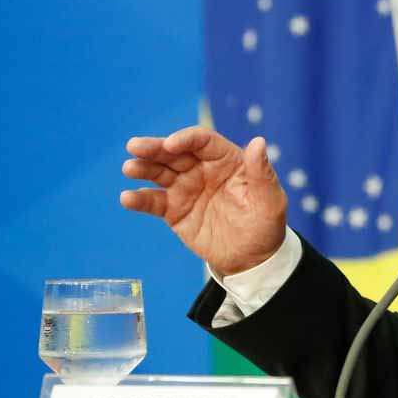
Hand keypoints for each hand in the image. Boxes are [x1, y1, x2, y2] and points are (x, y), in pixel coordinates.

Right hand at [120, 126, 287, 276]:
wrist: (251, 259)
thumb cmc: (265, 225)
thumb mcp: (270, 200)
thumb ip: (261, 172)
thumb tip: (258, 141)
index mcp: (227, 160)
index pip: (203, 141)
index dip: (185, 139)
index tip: (170, 145)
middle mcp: (202, 169)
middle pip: (174, 152)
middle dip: (154, 148)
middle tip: (134, 146)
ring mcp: (185, 188)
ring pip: (159, 172)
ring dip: (143, 168)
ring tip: (129, 168)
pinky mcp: (174, 210)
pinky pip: (153, 201)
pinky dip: (139, 199)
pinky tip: (127, 198)